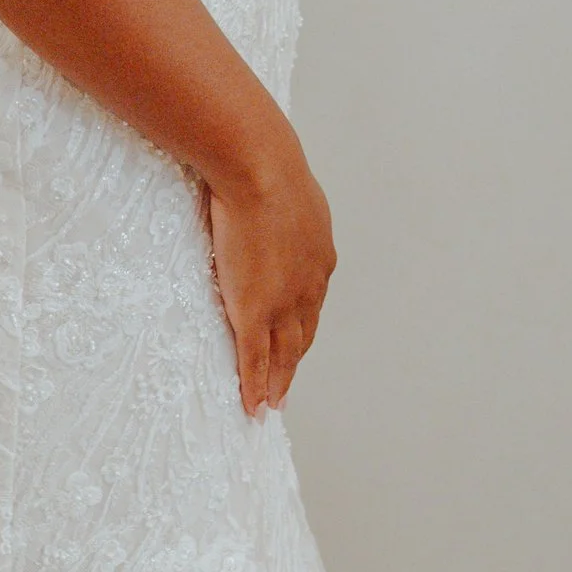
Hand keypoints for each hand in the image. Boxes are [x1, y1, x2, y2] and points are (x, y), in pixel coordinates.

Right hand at [205, 144, 335, 415]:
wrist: (259, 168)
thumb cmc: (263, 163)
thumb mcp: (280, 185)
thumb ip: (275, 201)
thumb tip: (261, 188)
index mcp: (318, 256)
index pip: (309, 302)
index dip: (300, 327)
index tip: (294, 343)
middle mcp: (309, 285)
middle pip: (301, 335)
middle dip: (293, 364)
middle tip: (285, 389)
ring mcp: (282, 301)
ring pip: (282, 354)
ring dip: (277, 383)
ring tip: (271, 405)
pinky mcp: (254, 310)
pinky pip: (254, 359)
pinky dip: (255, 387)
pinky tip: (254, 408)